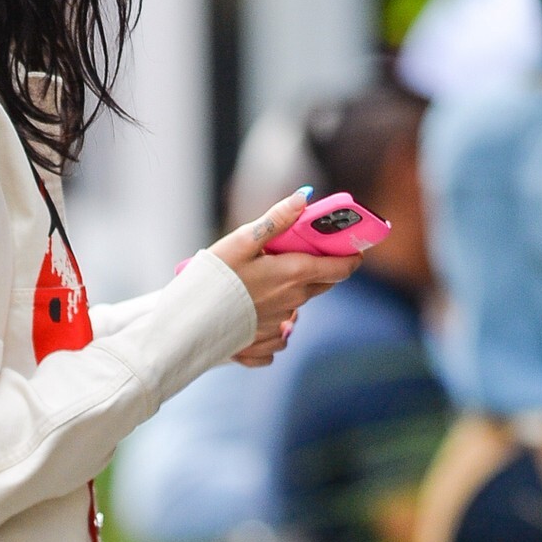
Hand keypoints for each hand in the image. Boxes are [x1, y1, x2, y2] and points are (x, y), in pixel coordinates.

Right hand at [206, 191, 361, 366]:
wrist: (186, 326)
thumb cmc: (211, 280)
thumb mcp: (241, 241)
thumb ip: (276, 219)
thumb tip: (304, 196)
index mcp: (293, 275)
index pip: (340, 268)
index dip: (351, 257)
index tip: (355, 248)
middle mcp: (293, 303)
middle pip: (322, 285)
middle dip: (321, 270)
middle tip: (305, 255)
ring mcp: (278, 326)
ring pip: (297, 307)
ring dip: (291, 294)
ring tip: (263, 283)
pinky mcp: (262, 344)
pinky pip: (279, 336)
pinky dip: (273, 326)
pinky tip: (254, 315)